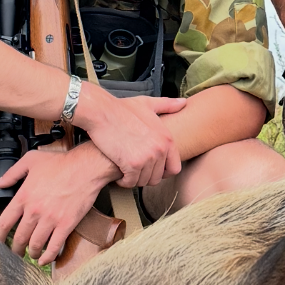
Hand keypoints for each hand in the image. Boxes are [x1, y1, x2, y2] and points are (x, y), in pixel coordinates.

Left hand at [0, 143, 107, 261]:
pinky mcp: (66, 225)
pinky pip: (54, 247)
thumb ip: (12, 173)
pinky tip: (45, 260)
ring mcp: (50, 219)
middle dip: (15, 249)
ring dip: (31, 253)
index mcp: (23, 197)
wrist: (86, 168)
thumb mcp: (31, 160)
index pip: (4, 222)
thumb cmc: (60, 163)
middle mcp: (34, 211)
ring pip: (35, 244)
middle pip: (19, 238)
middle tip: (15, 253)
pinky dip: (48, 257)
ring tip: (31, 255)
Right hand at [70, 83, 186, 187]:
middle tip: (134, 171)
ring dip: (134, 179)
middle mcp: (160, 150)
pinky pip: (131, 182)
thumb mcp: (147, 104)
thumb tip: (183, 103)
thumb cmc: (122, 108)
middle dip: (145, 176)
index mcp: (167, 139)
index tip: (151, 170)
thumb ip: (167, 105)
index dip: (163, 173)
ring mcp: (147, 158)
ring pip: (144, 181)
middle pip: (157, 178)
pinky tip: (119, 173)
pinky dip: (124, 181)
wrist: (102, 112)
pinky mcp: (132, 164)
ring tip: (126, 171)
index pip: (174, 168)